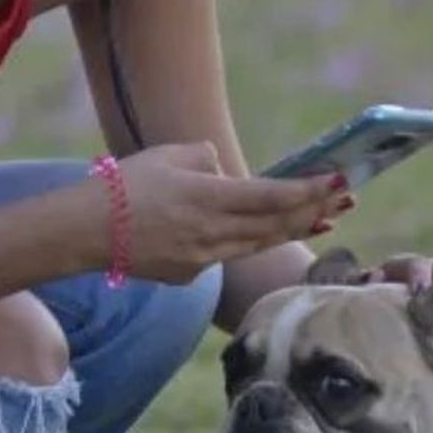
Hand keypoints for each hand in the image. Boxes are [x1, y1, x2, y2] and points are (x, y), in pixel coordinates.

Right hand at [115, 143, 351, 283]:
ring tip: (325, 221)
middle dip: (315, 212)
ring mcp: (202, 261)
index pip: (270, 196)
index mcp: (206, 198)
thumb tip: (229, 175)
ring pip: (258, 246)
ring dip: (293, 232)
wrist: (85, 232)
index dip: (307, 190)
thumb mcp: (169, 155)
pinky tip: (263, 233)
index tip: (337, 181)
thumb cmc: (124, 185)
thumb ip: (207, 159)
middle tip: (347, 200)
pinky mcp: (191, 277)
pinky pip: (226, 257)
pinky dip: (246, 243)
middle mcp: (210, 234)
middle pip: (274, 226)